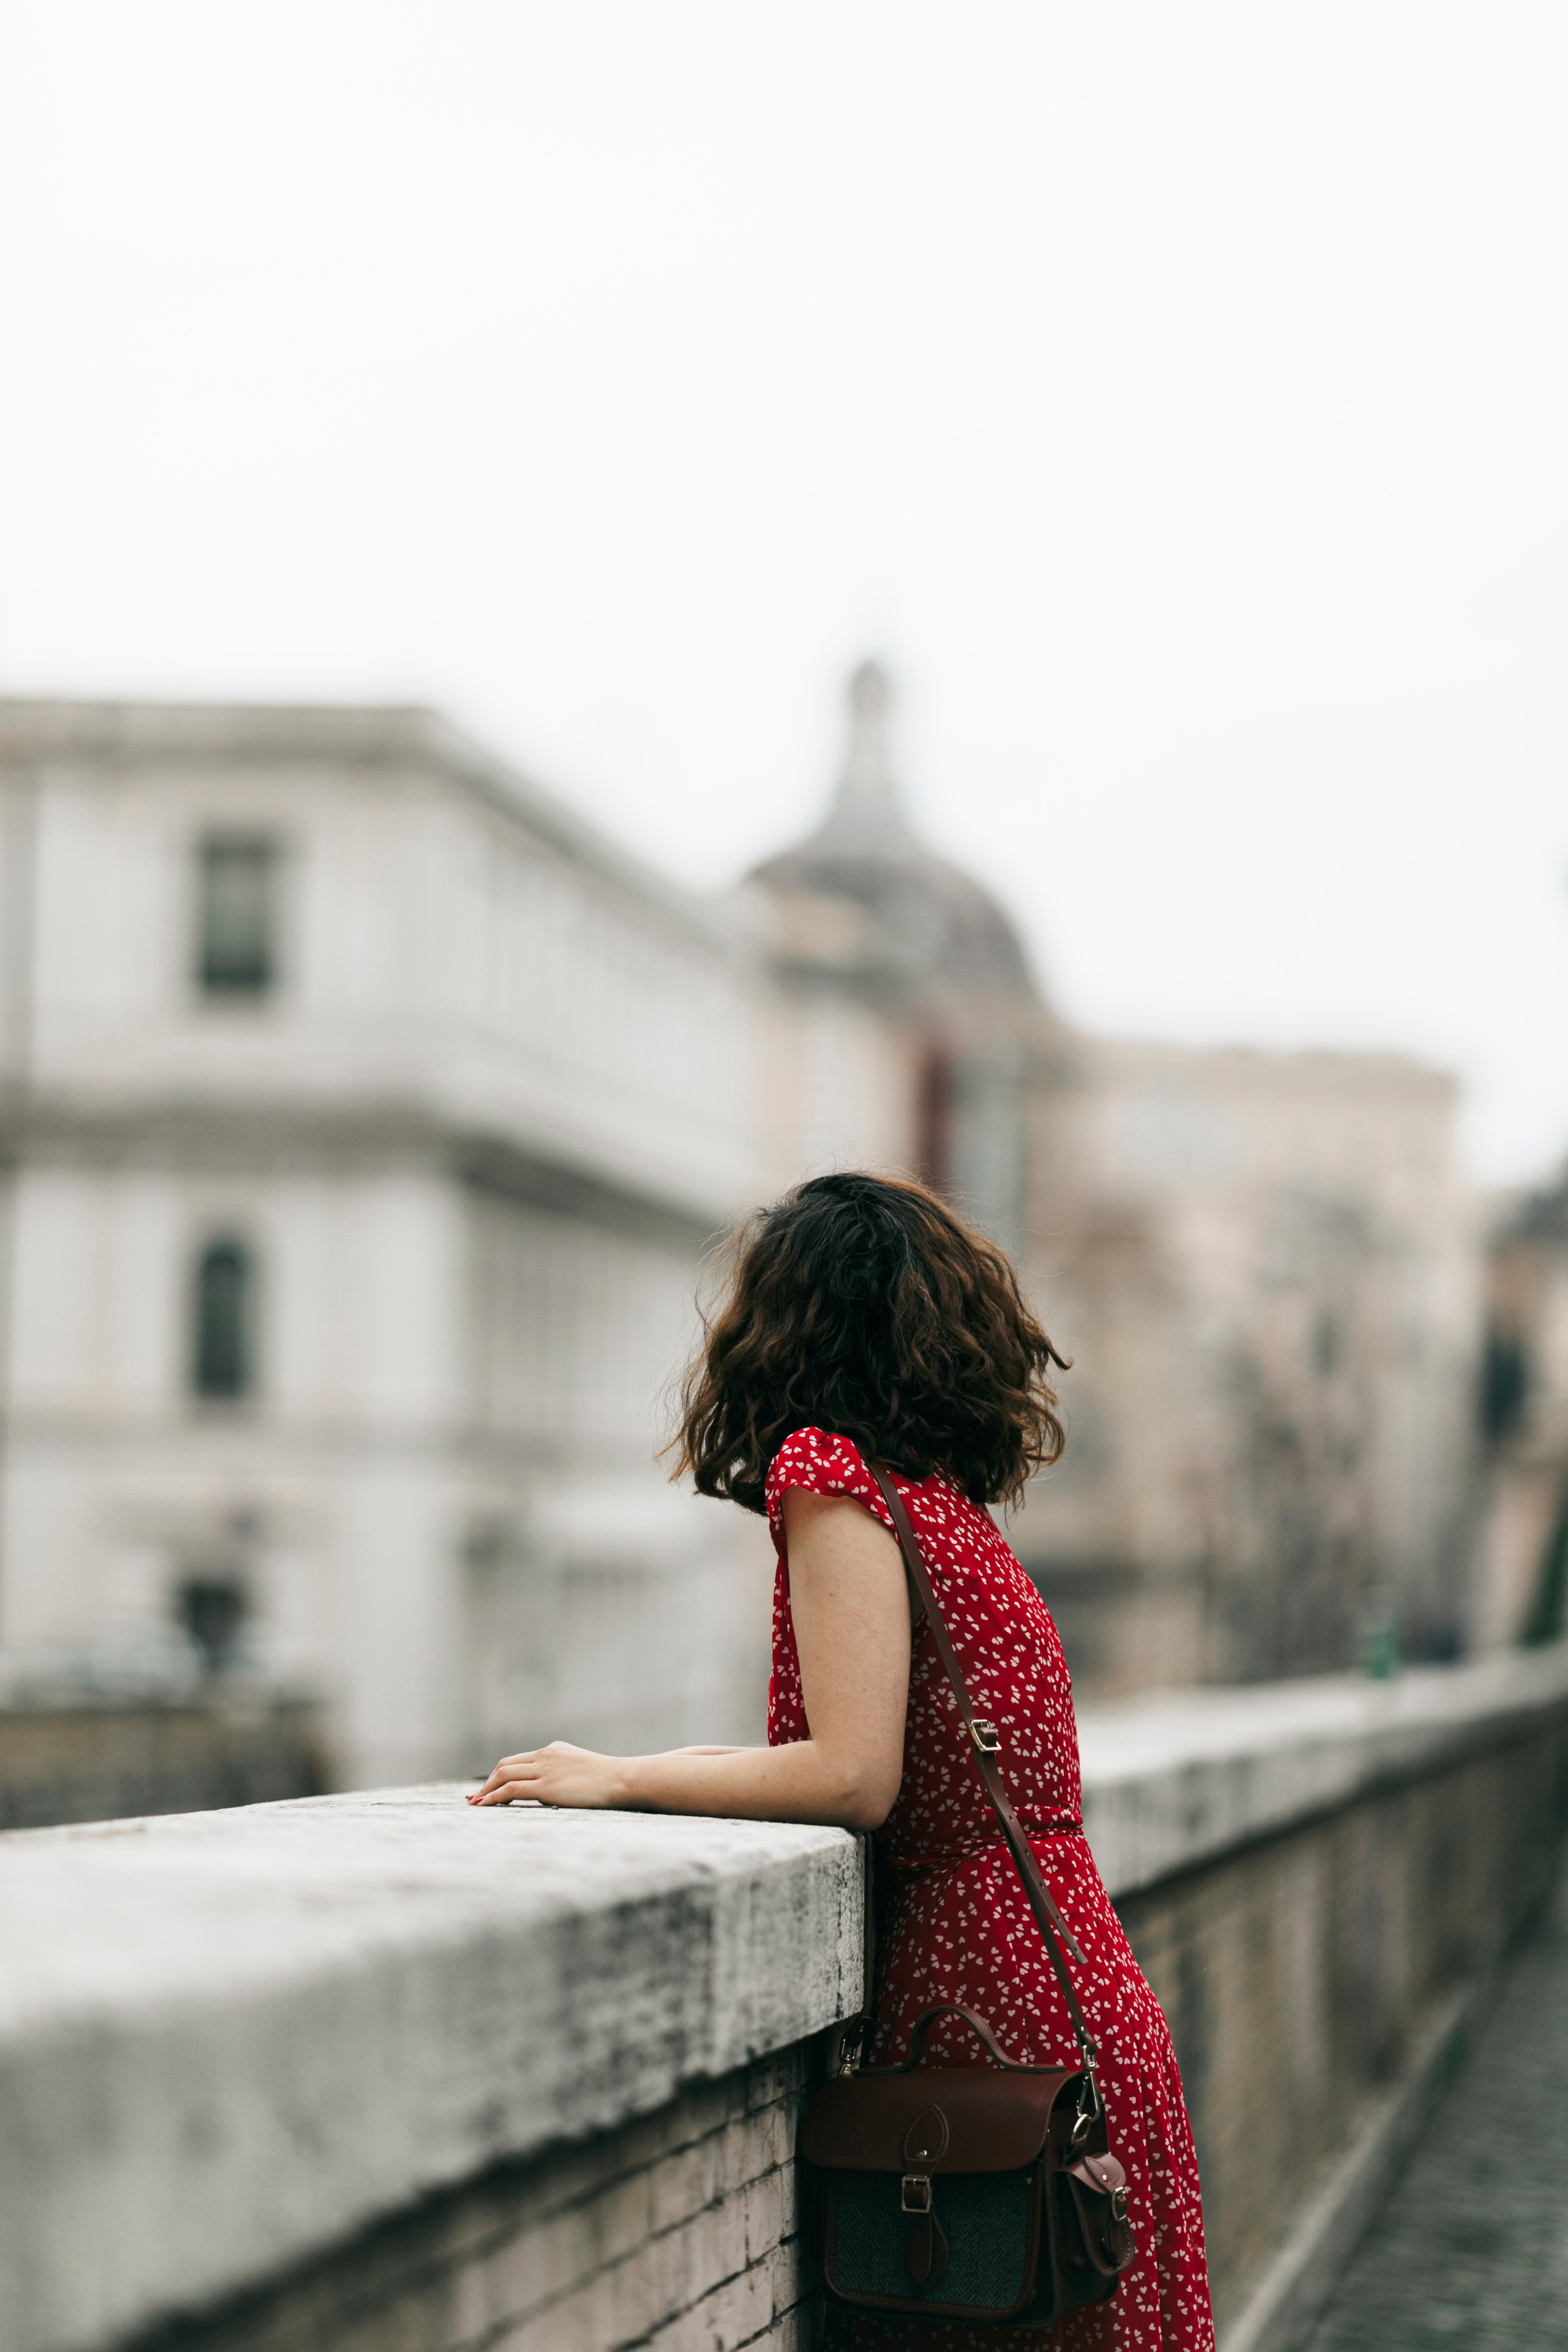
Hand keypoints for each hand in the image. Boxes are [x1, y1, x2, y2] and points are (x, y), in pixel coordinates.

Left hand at [469, 1741, 632, 1809]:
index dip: (500, 1774)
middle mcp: (545, 1755)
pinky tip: (485, 1805)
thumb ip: (565, 1773)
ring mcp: (545, 1769)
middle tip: (477, 1797)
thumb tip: (556, 1789)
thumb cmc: (609, 1780)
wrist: (622, 1779)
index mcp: (553, 1750)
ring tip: (476, 1804)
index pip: (518, 1760)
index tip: (490, 1788)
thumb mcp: (582, 1769)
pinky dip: (494, 1796)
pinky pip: (511, 1789)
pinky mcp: (547, 1786)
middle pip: (505, 1765)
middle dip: (488, 1782)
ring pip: (504, 1775)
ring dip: (486, 1790)